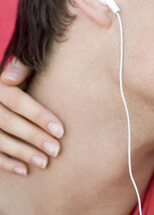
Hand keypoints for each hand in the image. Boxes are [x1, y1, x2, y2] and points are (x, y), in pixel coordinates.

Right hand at [0, 59, 63, 174]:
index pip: (18, 102)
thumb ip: (22, 67)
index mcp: (0, 87)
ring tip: (45, 163)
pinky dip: (6, 164)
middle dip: (34, 138)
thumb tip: (9, 78)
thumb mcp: (24, 68)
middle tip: (57, 151)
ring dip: (22, 153)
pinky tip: (24, 171)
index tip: (61, 131)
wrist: (6, 90)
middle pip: (9, 123)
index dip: (39, 116)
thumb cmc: (22, 77)